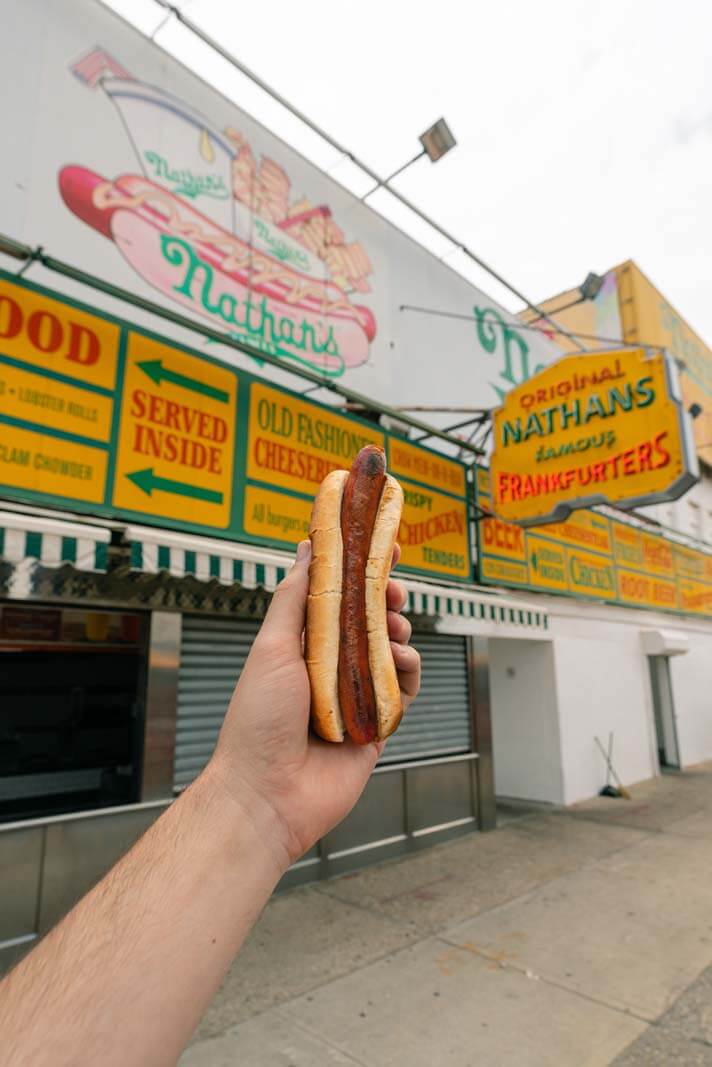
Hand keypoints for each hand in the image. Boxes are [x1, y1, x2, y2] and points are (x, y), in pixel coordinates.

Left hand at [209, 539, 419, 870]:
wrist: (268, 794)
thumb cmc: (258, 720)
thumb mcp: (271, 647)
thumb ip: (295, 598)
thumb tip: (308, 548)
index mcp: (301, 646)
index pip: (336, 598)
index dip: (358, 571)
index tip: (380, 547)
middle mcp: (330, 668)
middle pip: (368, 621)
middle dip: (385, 598)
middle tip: (393, 589)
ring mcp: (355, 696)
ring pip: (391, 650)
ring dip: (397, 631)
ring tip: (391, 631)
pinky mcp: (377, 726)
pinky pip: (404, 690)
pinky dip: (408, 671)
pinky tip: (401, 662)